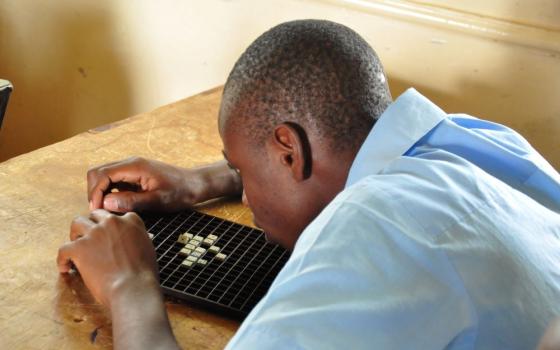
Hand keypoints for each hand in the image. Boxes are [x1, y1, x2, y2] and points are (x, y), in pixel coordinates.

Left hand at [57, 210, 180, 348]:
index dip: (110, 226)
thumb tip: (132, 243)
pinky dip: (62, 259)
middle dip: (92, 225)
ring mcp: (94, 233)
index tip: (108, 234)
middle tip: (90, 238)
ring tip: (75, 245)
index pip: (117, 216)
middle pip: (95, 215)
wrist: (134, 288)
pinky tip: (65, 267)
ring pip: (77, 223)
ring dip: (75, 233)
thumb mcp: (148, 248)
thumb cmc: (143, 274)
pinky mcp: (79, 247)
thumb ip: (136, 239)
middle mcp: (112, 222)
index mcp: (131, 221)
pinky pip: (64, 248)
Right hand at [87, 157, 242, 212]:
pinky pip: (114, 181)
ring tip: (108, 211)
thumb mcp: (157, 201)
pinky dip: (109, 193)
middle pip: (97, 172)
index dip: (95, 193)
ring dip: (101, 193)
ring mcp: (131, 168)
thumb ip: (131, 201)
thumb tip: (106, 203)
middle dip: (94, 192)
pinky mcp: (133, 175)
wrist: (194, 185)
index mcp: (134, 166)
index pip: (101, 174)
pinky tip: (117, 207)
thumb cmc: (179, 192)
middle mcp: (130, 163)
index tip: (97, 211)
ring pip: (103, 176)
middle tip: (100, 212)